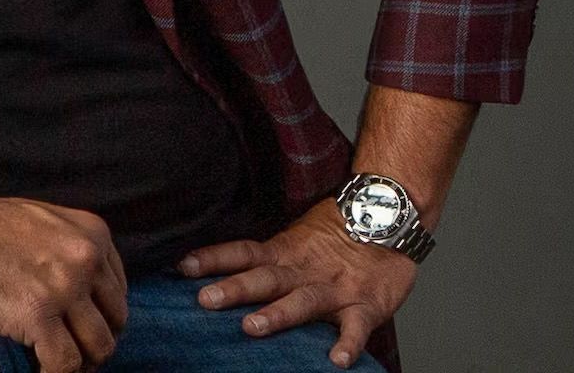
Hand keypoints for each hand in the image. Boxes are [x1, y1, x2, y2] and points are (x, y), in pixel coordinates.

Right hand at [0, 191, 129, 372]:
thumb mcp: (47, 223)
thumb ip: (73, 250)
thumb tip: (87, 292)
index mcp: (94, 234)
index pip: (118, 293)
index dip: (101, 319)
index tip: (80, 330)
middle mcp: (87, 258)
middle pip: (116, 322)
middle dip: (95, 343)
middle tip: (71, 353)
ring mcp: (64, 286)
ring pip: (99, 348)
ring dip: (80, 364)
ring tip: (55, 365)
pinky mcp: (37, 314)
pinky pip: (65, 363)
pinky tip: (38, 371)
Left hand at [176, 200, 418, 368]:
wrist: (390, 215)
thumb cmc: (340, 232)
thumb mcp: (297, 239)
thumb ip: (266, 259)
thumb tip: (218, 273)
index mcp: (285, 253)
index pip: (244, 253)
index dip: (214, 259)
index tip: (183, 267)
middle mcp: (304, 271)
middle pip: (265, 278)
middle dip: (235, 289)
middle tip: (205, 299)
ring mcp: (334, 289)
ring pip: (303, 301)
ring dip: (277, 315)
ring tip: (252, 327)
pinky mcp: (365, 305)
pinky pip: (355, 327)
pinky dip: (347, 343)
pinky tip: (336, 360)